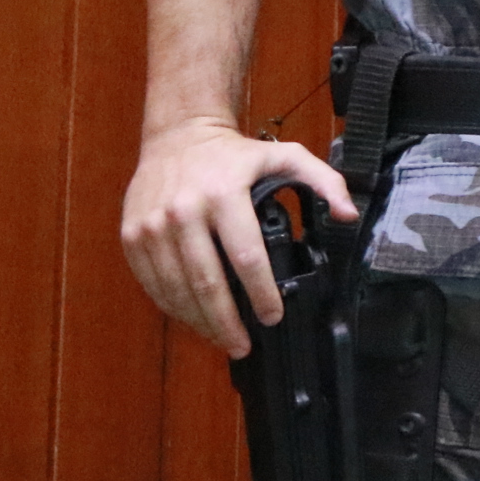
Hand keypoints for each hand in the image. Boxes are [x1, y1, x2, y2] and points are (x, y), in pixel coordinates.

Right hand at [121, 119, 355, 357]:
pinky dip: (173, 307)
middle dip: (227, 321)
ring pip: (176, 289)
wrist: (178, 136)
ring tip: (222, 339)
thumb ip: (324, 182)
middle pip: (207, 282)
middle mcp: (184, 212)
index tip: (272, 316)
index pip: (246, 256)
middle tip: (244, 344)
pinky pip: (153, 283)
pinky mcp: (132, 236)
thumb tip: (348, 214)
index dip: (261, 293)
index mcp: (224, 194)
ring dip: (200, 321)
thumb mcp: (287, 156)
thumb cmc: (235, 154)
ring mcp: (152, 226)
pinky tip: (193, 319)